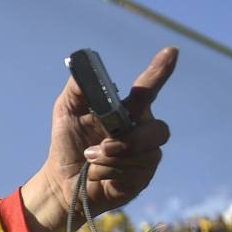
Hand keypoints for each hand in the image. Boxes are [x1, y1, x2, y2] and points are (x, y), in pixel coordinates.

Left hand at [25, 47, 177, 231]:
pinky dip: (108, 174)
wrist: (61, 180)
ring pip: (143, 155)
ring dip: (110, 159)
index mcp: (128, 111)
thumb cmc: (68, 143)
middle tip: (101, 148)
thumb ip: (78, 88)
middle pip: (157, 130)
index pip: (148, 89)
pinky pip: (133, 174)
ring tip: (90, 160)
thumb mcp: (66, 111)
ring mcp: (146, 156)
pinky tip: (96, 175)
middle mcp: (142, 131)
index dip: (160, 71)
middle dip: (128, 141)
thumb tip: (84, 64)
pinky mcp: (142, 178)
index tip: (171, 52)